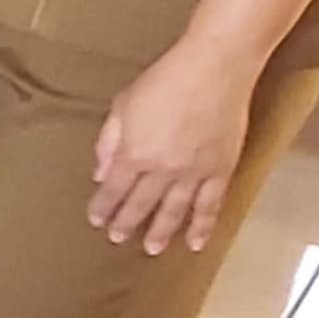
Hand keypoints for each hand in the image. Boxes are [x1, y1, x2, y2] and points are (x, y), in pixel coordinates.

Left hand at [90, 39, 258, 252]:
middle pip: (141, 204)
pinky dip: (203, 226)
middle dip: (127, 223)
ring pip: (175, 212)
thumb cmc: (165, 80)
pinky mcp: (221, 170)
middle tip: (118, 238)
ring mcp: (194, 173)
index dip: (103, 207)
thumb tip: (100, 173)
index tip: (97, 220)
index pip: (113, 189)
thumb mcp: (123, 105)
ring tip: (152, 249)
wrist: (214, 69)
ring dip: (162, 232)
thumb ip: (109, 141)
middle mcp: (163, 169)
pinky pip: (211, 206)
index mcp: (135, 153)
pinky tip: (197, 242)